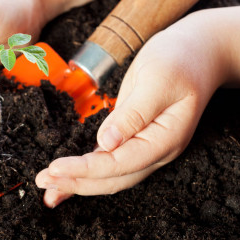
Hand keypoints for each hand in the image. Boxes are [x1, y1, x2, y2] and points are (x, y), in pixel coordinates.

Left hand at [35, 11, 230, 207]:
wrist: (197, 52)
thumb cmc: (181, 60)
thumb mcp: (158, 80)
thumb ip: (133, 113)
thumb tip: (106, 142)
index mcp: (164, 139)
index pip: (120, 164)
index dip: (86, 169)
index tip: (56, 168)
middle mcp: (154, 149)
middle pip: (113, 177)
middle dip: (76, 182)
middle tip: (43, 181)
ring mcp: (143, 145)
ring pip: (108, 173)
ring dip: (77, 181)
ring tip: (48, 186)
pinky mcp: (131, 136)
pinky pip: (106, 159)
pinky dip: (85, 168)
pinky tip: (66, 174)